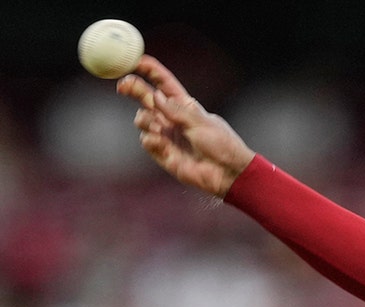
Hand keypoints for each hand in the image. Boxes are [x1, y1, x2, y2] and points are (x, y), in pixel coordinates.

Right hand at [116, 55, 254, 197]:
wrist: (226, 173)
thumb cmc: (221, 145)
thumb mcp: (200, 123)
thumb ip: (176, 111)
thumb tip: (156, 96)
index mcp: (185, 105)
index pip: (164, 83)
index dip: (149, 71)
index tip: (135, 61)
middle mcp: (172, 118)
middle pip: (146, 97)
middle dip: (133, 88)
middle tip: (123, 86)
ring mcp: (166, 134)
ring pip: (142, 119)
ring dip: (145, 120)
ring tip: (157, 128)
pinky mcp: (162, 152)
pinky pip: (146, 140)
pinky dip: (150, 140)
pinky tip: (161, 144)